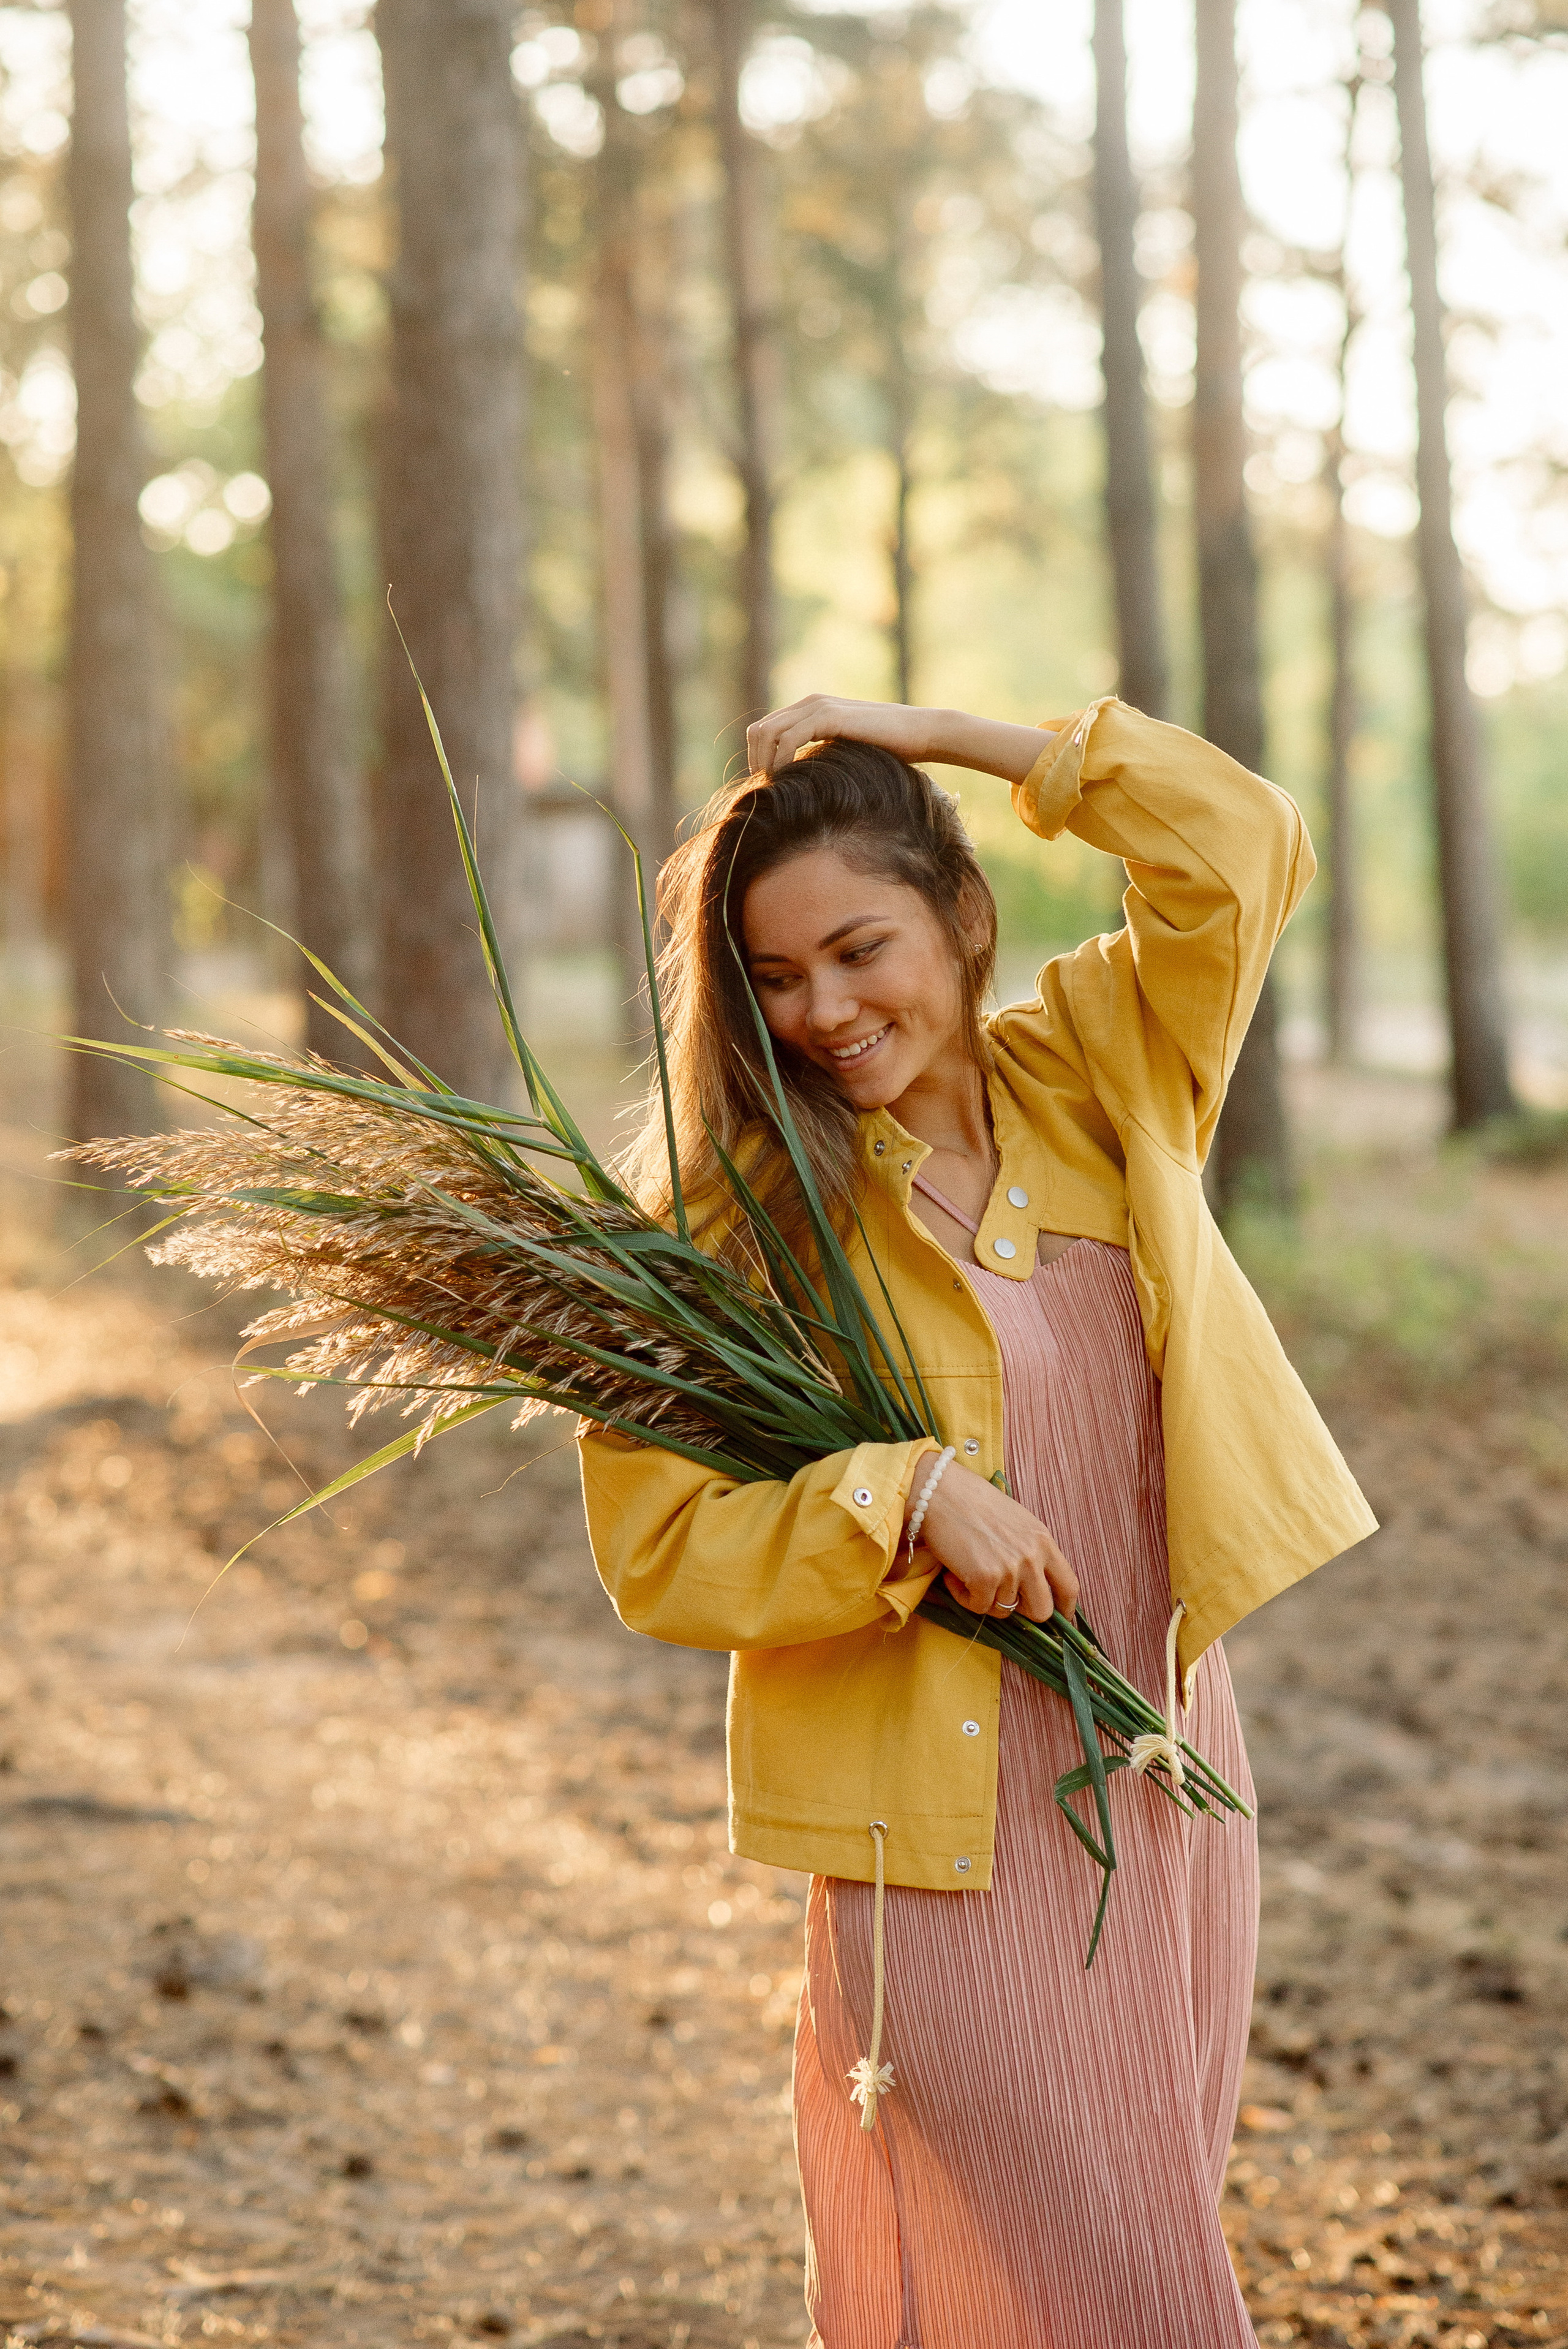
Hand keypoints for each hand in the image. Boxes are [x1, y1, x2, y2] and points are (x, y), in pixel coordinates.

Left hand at [746, 694, 938, 778]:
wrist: (919, 733)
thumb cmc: (888, 750)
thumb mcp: (844, 752)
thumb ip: (821, 755)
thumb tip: (798, 781)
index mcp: (810, 709)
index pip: (764, 729)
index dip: (757, 757)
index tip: (768, 785)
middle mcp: (810, 703)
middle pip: (758, 730)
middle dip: (756, 761)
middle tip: (767, 789)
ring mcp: (818, 706)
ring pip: (767, 732)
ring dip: (765, 762)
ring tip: (776, 786)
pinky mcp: (829, 716)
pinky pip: (788, 738)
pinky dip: (781, 760)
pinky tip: (789, 779)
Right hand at [904, 1453, 1077, 1624]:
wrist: (939, 1492)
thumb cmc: (973, 1503)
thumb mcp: (1017, 1523)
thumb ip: (1031, 1552)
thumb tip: (1032, 1586)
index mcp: (1044, 1541)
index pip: (1069, 1587)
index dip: (1065, 1609)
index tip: (1058, 1618)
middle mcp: (1033, 1557)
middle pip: (1042, 1611)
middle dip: (1022, 1611)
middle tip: (999, 1596)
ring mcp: (1011, 1570)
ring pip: (1005, 1610)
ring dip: (984, 1597)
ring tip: (969, 1571)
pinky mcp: (985, 1579)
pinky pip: (978, 1607)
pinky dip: (963, 1596)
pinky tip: (954, 1574)